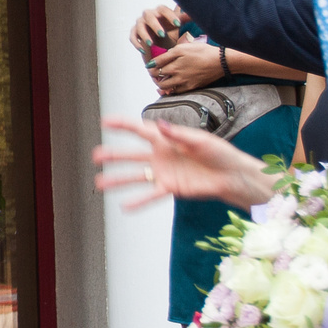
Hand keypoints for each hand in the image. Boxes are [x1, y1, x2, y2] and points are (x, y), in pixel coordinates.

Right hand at [93, 114, 274, 210]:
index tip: (105, 122)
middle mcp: (161, 156)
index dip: (122, 125)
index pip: (140, 130)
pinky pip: (150, 195)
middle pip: (131, 155)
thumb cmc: (219, 153)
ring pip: (135, 176)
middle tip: (95, 156)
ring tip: (100, 183)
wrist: (232, 176)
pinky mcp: (170, 188)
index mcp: (166, 139)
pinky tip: (124, 205)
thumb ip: (178, 134)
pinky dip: (138, 201)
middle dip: (112, 155)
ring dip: (117, 179)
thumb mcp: (201, 140)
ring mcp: (163, 173)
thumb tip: (160, 125)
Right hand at [130, 4, 187, 54]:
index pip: (163, 9)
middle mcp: (148, 15)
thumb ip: (185, 18)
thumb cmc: (170, 29)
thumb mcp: (178, 24)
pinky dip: (137, 43)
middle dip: (155, 25)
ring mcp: (140, 24)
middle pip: (148, 16)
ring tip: (151, 44)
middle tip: (162, 34)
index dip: (170, 16)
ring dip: (144, 35)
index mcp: (160, 11)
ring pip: (139, 26)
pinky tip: (143, 50)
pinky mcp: (134, 33)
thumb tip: (196, 12)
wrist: (160, 39)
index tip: (178, 24)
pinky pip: (132, 37)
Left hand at [147, 37, 224, 93]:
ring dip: (159, 83)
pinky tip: (169, 87)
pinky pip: (176, 92)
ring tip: (160, 80)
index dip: (150, 65)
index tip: (149, 65)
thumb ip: (168, 54)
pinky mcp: (191, 87)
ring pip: (164, 86)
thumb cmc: (203, 52)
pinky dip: (170, 91)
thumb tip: (155, 61)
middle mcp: (176, 73)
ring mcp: (183, 82)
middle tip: (153, 72)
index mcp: (173, 62)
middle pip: (157, 76)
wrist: (221, 62)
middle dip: (153, 74)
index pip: (155, 65)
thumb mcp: (184, 48)